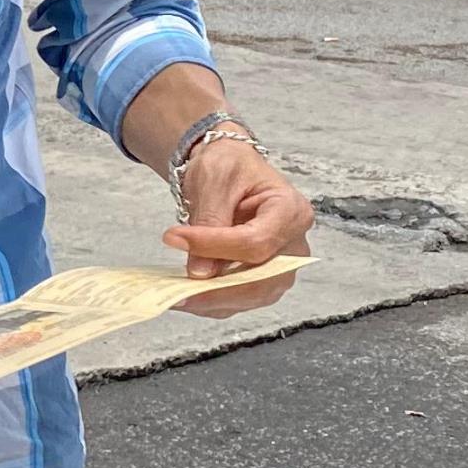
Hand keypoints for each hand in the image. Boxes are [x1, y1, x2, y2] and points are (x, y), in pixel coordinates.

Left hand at [165, 133, 312, 316]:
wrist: (229, 171)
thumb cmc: (229, 167)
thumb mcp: (216, 179)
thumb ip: (210, 222)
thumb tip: (200, 272)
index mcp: (291, 211)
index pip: (255, 242)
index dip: (214, 247)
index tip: (174, 238)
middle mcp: (294, 245)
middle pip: (258, 279)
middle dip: (214, 286)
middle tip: (173, 286)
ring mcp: (281, 267)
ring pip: (249, 296)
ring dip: (210, 299)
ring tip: (174, 292)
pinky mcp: (264, 280)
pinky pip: (239, 299)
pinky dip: (211, 301)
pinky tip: (185, 294)